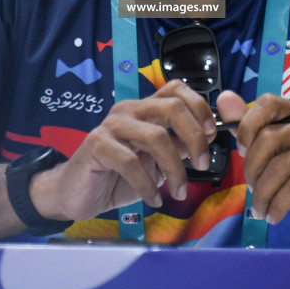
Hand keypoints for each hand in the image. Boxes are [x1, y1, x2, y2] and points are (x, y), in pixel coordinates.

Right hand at [29, 81, 215, 222]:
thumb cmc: (117, 176)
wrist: (76, 193)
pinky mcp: (96, 144)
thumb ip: (177, 147)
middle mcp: (129, 110)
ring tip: (178, 191)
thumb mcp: (155, 162)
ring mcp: (111, 125)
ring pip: (157, 137)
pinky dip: (149, 185)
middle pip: (172, 108)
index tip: (212, 133)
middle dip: (195, 137)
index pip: (176, 89)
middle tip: (203, 164)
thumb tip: (207, 139)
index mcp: (144, 109)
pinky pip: (132, 162)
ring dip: (175, 169)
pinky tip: (154, 199)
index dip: (199, 107)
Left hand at [217, 90, 289, 242]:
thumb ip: (250, 127)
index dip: (247, 126)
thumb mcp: (272, 154)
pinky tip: (273, 215)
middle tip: (251, 188)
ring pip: (280, 167)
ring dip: (262, 193)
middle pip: (269, 137)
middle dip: (252, 169)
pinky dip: (276, 205)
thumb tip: (224, 99)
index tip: (242, 151)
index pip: (269, 103)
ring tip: (260, 207)